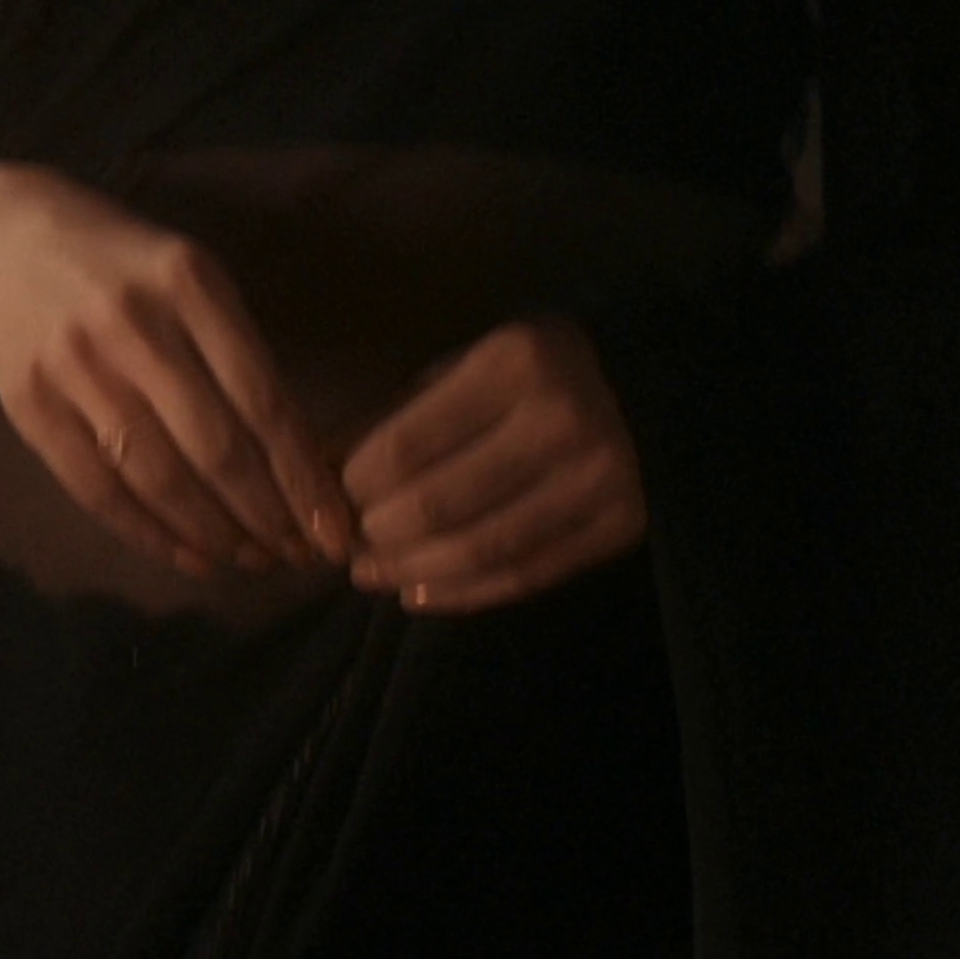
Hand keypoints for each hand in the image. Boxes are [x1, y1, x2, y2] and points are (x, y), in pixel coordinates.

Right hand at [0, 169, 354, 575]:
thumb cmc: (118, 262)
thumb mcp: (188, 273)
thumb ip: (236, 349)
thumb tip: (298, 456)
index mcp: (188, 284)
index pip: (261, 399)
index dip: (302, 475)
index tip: (335, 527)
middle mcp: (132, 325)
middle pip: (214, 446)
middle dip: (267, 516)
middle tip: (300, 557)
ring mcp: (74, 367)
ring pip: (158, 476)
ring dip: (215, 533)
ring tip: (253, 560)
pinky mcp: (28, 406)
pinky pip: (97, 489)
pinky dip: (149, 533)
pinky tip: (190, 557)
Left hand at [341, 317, 645, 614]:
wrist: (646, 388)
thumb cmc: (523, 377)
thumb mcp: (457, 371)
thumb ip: (390, 420)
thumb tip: (313, 473)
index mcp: (512, 364)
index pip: (404, 446)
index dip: (354, 488)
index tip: (333, 501)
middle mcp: (561, 419)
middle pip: (438, 505)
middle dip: (377, 537)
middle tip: (350, 546)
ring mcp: (600, 476)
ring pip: (479, 549)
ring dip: (411, 572)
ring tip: (373, 574)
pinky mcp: (620, 524)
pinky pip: (525, 575)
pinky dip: (463, 593)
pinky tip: (420, 593)